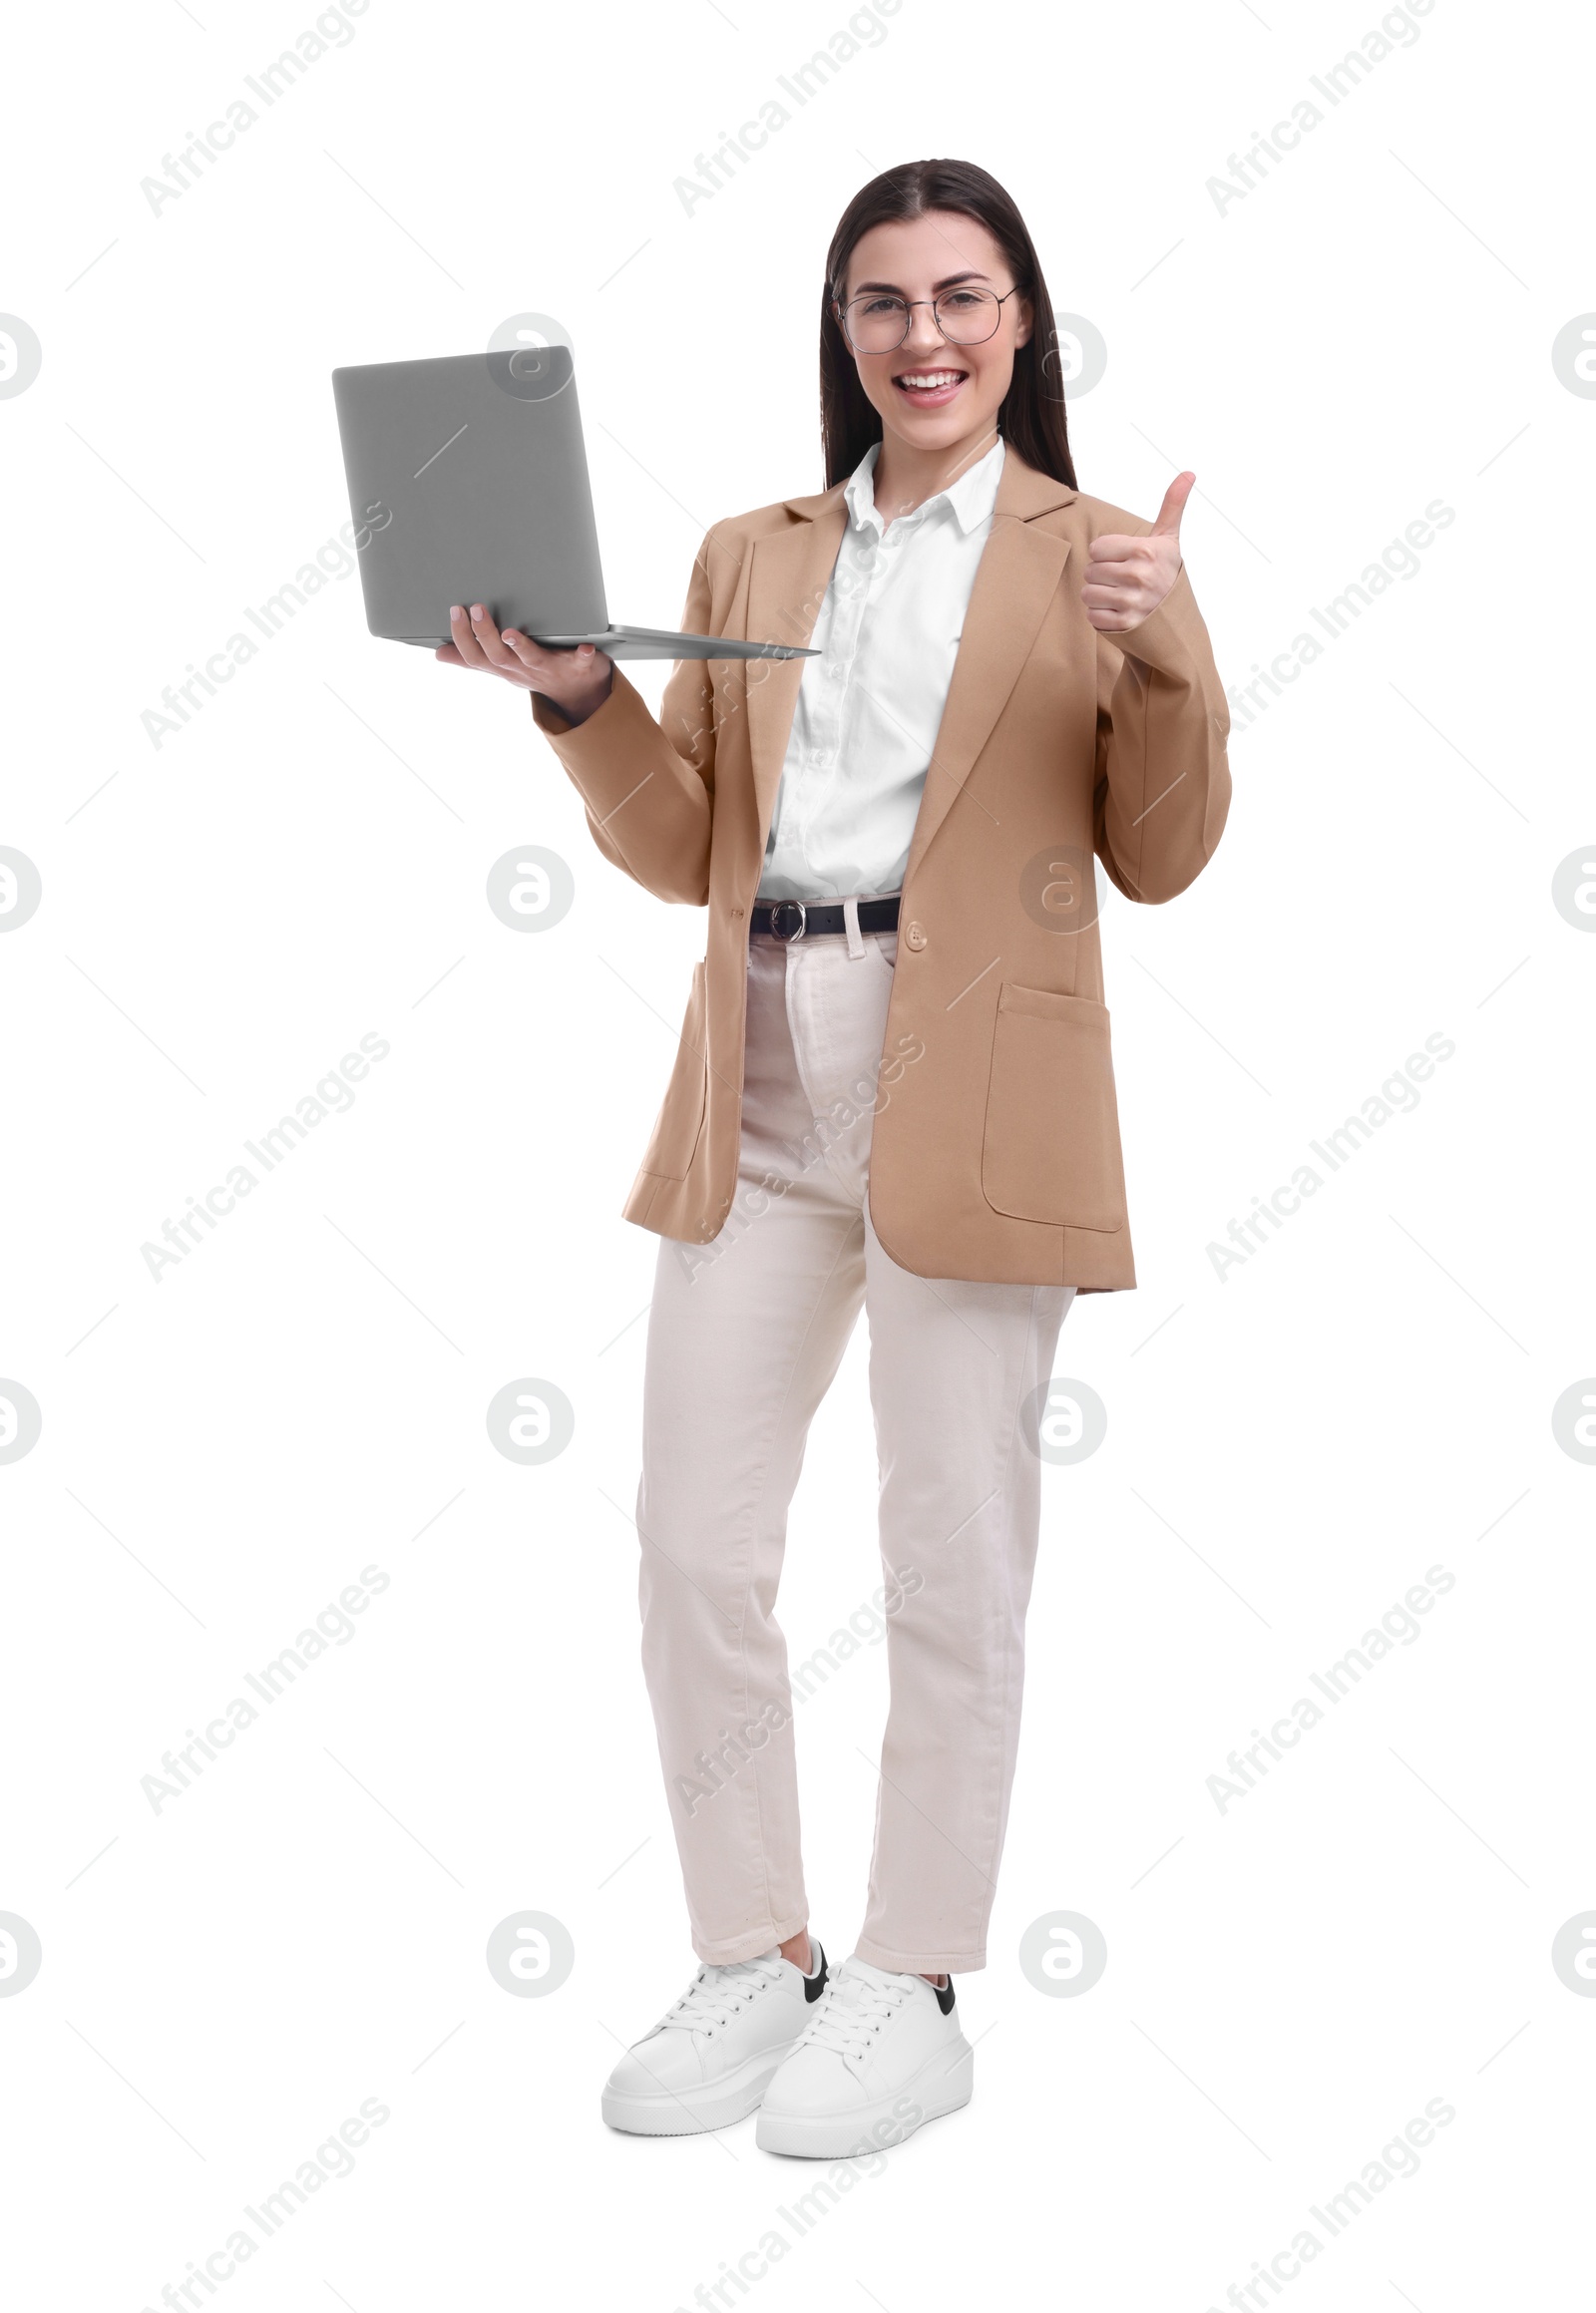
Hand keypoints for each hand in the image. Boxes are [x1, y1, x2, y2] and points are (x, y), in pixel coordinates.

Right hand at [435, 603, 613, 724]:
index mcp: (504, 667)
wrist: (580, 693)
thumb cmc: (537, 671)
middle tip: (476, 609)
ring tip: (510, 632)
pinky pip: (580, 663)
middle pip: (497, 657)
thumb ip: (473, 658)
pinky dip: (582, 656)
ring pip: (530, 659)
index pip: (475, 656)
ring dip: (520, 646)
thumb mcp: (502, 667)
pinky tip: (586, 647)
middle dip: (484, 635)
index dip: (462, 637)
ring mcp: (550, 669)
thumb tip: (439, 653)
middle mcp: (523, 670)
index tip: (455, 610)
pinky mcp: (578, 667)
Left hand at [1082, 471, 1194, 632]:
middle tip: (1121, 580)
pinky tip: (1118, 612)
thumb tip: (1189, 472)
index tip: (1124, 560)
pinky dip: (1101, 616)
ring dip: (1099, 596)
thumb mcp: (1169, 539)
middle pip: (1090, 571)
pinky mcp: (1124, 625)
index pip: (1096, 548)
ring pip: (1088, 593)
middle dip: (1102, 576)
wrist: (1176, 618)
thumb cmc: (1166, 572)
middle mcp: (1139, 576)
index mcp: (1146, 551)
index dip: (1106, 555)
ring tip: (1118, 595)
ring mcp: (1132, 603)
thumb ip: (1173, 505)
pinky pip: (1092, 616)